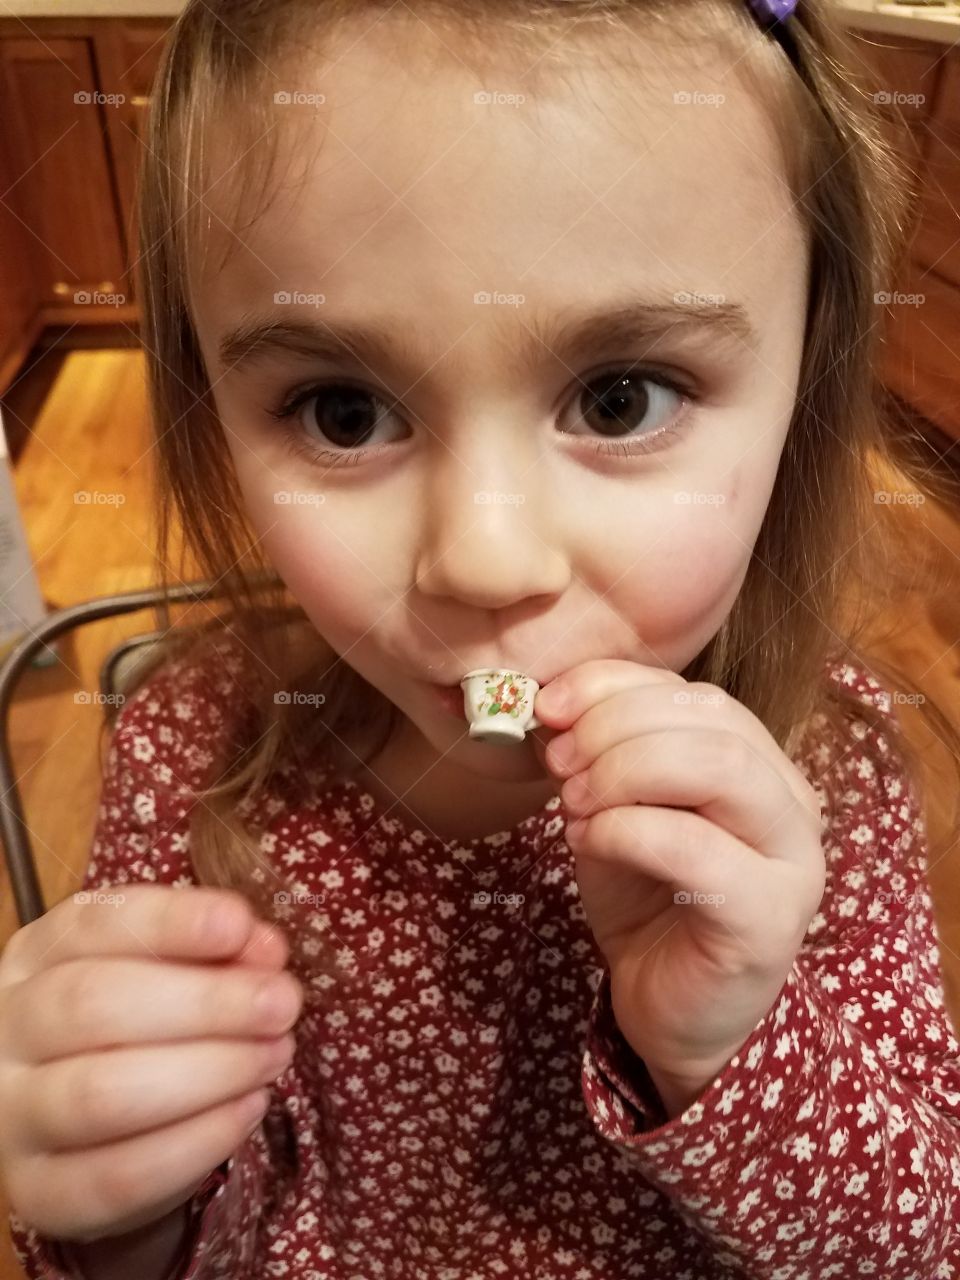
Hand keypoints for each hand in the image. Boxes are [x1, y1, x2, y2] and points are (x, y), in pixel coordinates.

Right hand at [0, 884, 303, 1242]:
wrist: (99, 1127)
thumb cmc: (143, 1020)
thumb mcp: (175, 968)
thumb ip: (218, 950)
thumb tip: (264, 949)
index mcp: (40, 954)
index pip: (93, 924)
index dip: (169, 922)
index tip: (239, 925)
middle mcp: (10, 1027)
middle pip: (92, 1004)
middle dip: (204, 1002)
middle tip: (283, 1003)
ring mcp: (14, 1115)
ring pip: (101, 1094)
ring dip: (209, 1071)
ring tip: (275, 1054)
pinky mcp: (40, 1192)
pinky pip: (116, 1176)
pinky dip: (196, 1142)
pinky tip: (248, 1109)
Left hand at [534, 659, 824, 1112]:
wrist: (672, 1012)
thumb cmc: (647, 901)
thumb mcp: (614, 810)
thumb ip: (601, 755)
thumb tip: (553, 706)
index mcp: (760, 763)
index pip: (695, 694)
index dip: (614, 686)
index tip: (549, 707)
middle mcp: (792, 802)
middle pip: (710, 720)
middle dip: (614, 727)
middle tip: (558, 761)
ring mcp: (791, 859)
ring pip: (718, 767)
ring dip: (624, 771)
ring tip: (573, 801)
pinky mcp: (769, 917)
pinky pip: (695, 846)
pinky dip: (626, 830)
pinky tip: (587, 841)